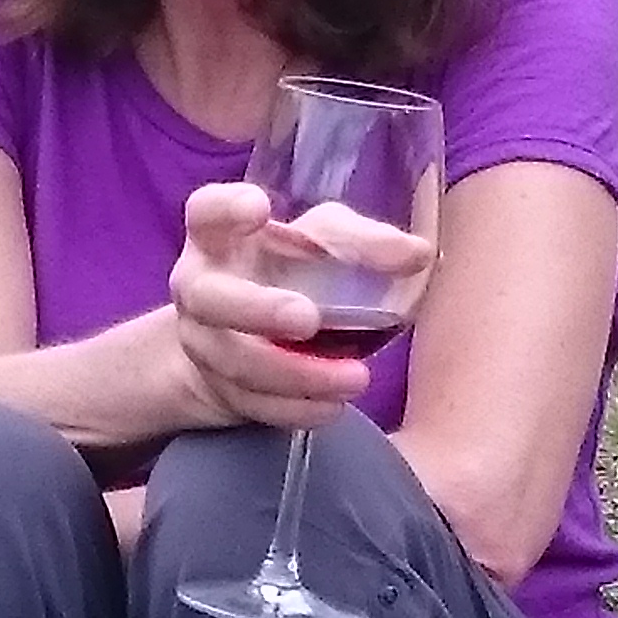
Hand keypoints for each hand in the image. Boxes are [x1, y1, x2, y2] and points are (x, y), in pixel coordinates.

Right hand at [167, 181, 435, 430]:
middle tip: (308, 319)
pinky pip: (252, 404)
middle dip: (258, 310)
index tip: (259, 208)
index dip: (225, 209)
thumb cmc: (289, 274)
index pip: (207, 211)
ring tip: (355, 378)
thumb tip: (416, 253)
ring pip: (235, 362)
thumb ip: (364, 242)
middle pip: (209, 297)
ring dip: (295, 373)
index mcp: (221, 238)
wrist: (246, 342)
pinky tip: (333, 406)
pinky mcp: (219, 389)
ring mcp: (203, 342)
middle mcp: (201, 287)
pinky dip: (295, 409)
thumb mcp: (324, 243)